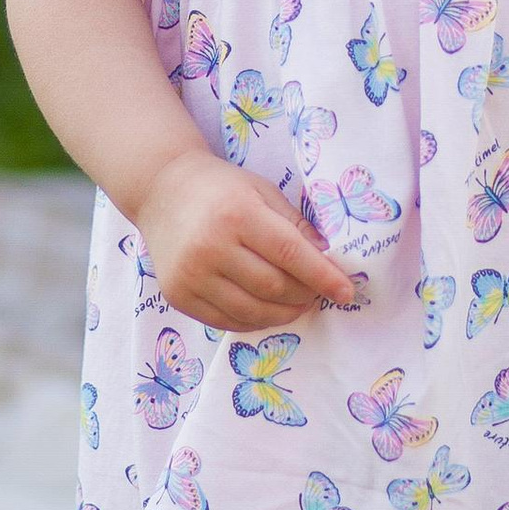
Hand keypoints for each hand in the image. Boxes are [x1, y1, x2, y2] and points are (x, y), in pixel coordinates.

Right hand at [134, 153, 358, 335]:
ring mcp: (191, 275)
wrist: (161, 190)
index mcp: (237, 213)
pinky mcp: (177, 295)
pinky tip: (267, 310)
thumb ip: (295, 225)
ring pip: (252, 311)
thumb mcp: (262, 192)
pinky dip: (254, 321)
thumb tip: (328, 260)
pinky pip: (226, 321)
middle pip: (273, 287)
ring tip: (297, 304)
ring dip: (283, 313)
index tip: (347, 292)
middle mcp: (210, 246)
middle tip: (318, 292)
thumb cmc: (221, 188)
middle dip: (305, 295)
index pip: (290, 253)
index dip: (323, 276)